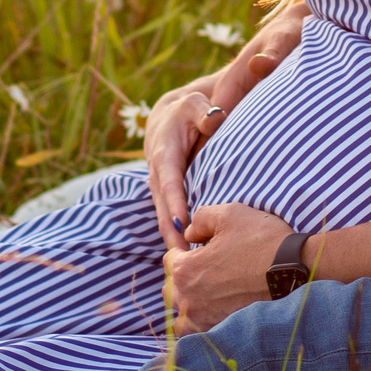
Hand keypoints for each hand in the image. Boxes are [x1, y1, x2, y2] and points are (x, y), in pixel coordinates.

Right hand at [143, 3, 305, 251]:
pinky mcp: (169, 193)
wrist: (178, 110)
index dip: (175, 203)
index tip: (183, 225)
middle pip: (163, 207)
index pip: (168, 180)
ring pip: (165, 217)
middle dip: (171, 234)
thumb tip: (213, 118)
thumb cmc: (193, 104)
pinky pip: (172, 216)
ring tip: (185, 269)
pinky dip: (177, 236)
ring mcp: (161, 185)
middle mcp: (157, 171)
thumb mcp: (198, 101)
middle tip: (182, 261)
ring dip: (173, 241)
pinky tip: (190, 258)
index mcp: (164, 150)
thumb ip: (206, 110)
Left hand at [163, 203, 293, 333]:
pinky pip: (198, 334)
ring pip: (180, 317)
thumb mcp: (229, 214)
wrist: (294, 271)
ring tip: (206, 295)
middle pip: (170, 289)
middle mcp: (189, 299)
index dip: (183, 250)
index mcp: (185, 270)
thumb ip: (200, 219)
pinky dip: (201, 325)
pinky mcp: (221, 332)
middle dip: (182, 278)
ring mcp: (204, 319)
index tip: (200, 248)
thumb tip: (189, 232)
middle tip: (205, 269)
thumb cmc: (262, 240)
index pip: (169, 260)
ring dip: (187, 305)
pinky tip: (215, 312)